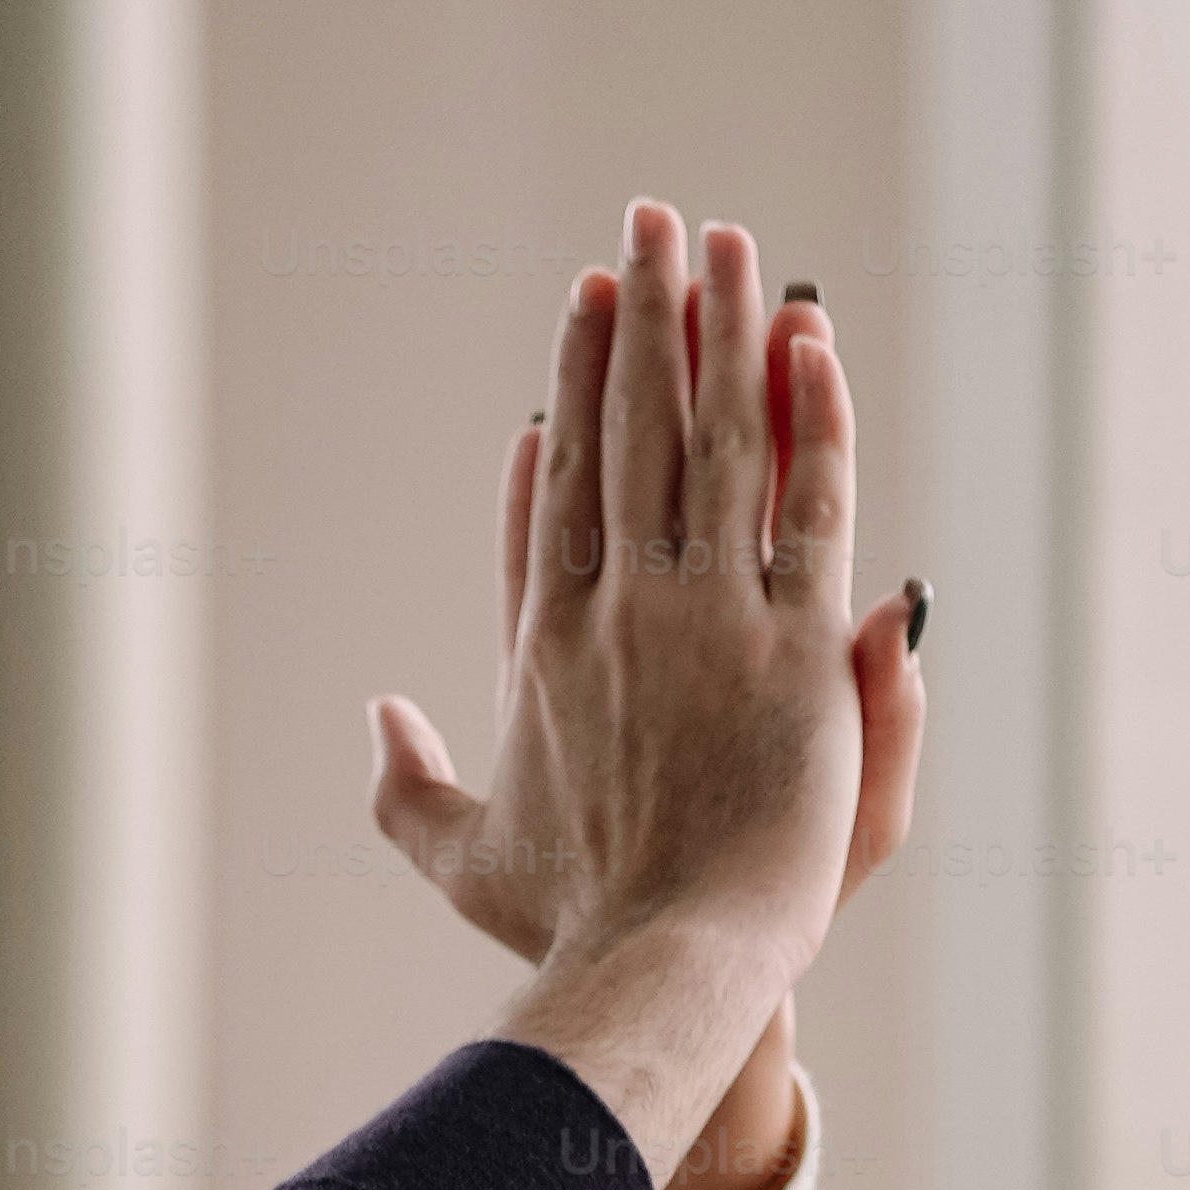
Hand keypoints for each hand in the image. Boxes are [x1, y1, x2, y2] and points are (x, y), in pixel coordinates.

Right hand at [354, 203, 881, 1189]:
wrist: (666, 961)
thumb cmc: (572, 924)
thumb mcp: (465, 860)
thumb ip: (408, 788)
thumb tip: (378, 716)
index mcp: (546, 646)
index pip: (561, 488)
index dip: (575, 390)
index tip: (582, 314)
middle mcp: (620, 608)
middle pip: (633, 434)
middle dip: (642, 320)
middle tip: (648, 228)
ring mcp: (708, 616)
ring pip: (719, 441)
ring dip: (724, 331)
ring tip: (725, 244)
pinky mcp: (793, 642)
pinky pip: (808, 501)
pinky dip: (811, 417)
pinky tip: (811, 343)